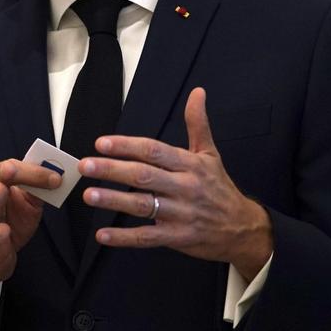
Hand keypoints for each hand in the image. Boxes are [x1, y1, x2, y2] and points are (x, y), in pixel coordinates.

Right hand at [0, 159, 59, 303]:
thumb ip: (37, 189)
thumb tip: (55, 177)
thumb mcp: (26, 202)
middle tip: (12, 169)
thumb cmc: (8, 221)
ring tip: (0, 189)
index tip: (53, 175)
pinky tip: (3, 230)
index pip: (8, 168)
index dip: (29, 170)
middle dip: (2, 174)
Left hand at [78, 87, 273, 278]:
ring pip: (143, 205)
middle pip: (144, 176)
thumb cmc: (220, 189)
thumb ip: (198, 124)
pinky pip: (147, 237)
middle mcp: (185, 187)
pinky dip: (124, 238)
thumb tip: (197, 92)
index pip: (154, 151)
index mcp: (190, 165)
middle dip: (112, 170)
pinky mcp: (178, 238)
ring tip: (89, 195)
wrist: (245, 230)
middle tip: (86, 165)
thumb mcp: (211, 154)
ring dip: (114, 200)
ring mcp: (181, 214)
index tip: (102, 143)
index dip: (127, 146)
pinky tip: (103, 235)